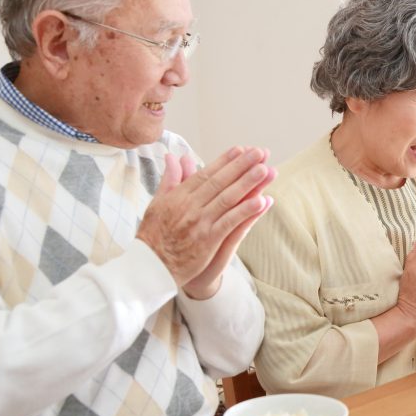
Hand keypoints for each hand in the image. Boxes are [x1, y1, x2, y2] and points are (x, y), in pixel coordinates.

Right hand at [136, 146, 276, 298]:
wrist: (150, 267)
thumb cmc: (153, 236)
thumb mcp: (157, 203)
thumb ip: (169, 179)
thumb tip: (173, 156)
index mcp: (179, 196)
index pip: (206, 174)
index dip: (225, 161)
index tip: (241, 149)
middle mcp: (190, 206)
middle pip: (220, 182)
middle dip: (241, 165)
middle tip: (260, 152)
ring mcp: (200, 223)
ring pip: (228, 199)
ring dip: (248, 183)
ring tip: (265, 170)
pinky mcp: (208, 240)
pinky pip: (230, 223)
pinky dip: (245, 211)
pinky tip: (261, 201)